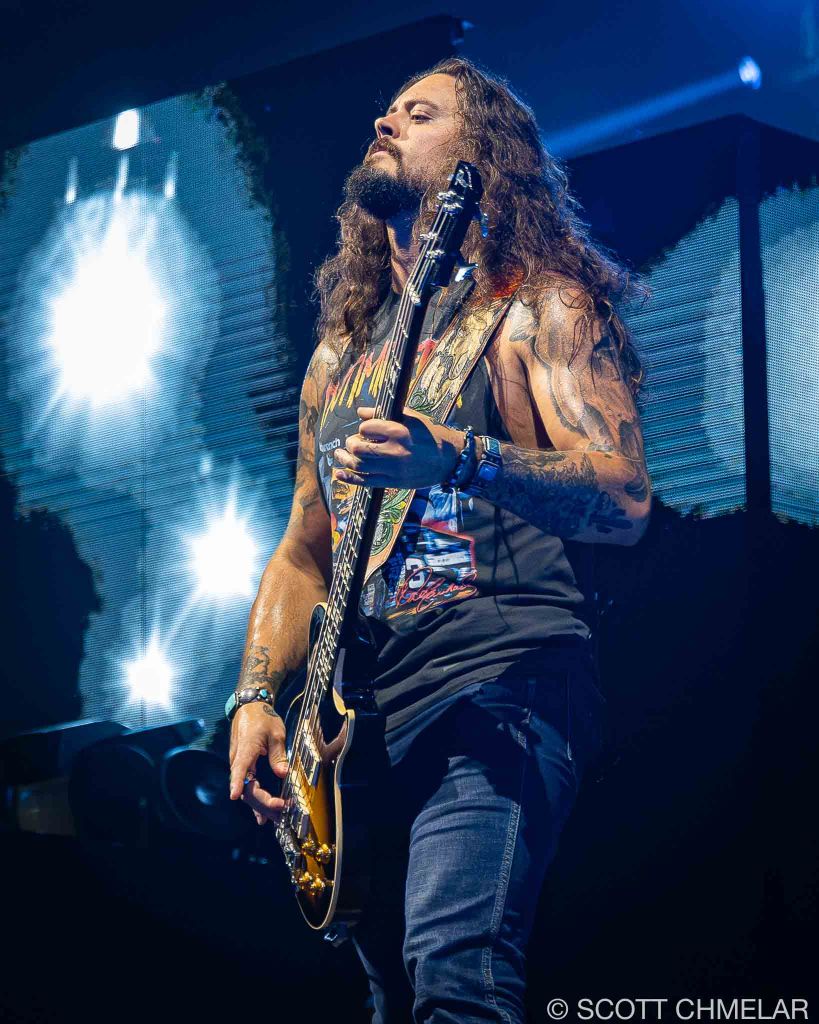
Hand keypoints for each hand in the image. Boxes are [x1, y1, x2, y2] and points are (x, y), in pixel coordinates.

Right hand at [229, 702, 288, 825]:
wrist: (250, 707)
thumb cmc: (262, 717)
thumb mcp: (276, 732)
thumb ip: (278, 754)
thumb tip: (283, 773)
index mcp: (246, 748)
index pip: (239, 767)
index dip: (237, 782)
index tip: (235, 795)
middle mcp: (239, 759)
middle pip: (246, 786)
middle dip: (261, 802)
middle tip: (279, 811)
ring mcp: (240, 764)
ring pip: (246, 789)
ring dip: (259, 805)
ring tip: (274, 818)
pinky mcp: (243, 767)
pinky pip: (247, 786)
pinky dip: (255, 800)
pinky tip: (260, 814)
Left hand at [333, 406, 464, 489]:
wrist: (449, 460)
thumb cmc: (430, 435)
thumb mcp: (411, 419)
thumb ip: (384, 415)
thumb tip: (361, 412)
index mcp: (399, 431)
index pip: (366, 428)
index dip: (363, 428)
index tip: (367, 430)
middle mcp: (394, 451)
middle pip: (358, 449)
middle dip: (351, 444)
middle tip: (352, 442)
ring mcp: (393, 469)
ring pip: (359, 466)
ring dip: (345, 460)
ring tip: (339, 455)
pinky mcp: (393, 483)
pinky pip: (366, 482)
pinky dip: (350, 478)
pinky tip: (339, 473)